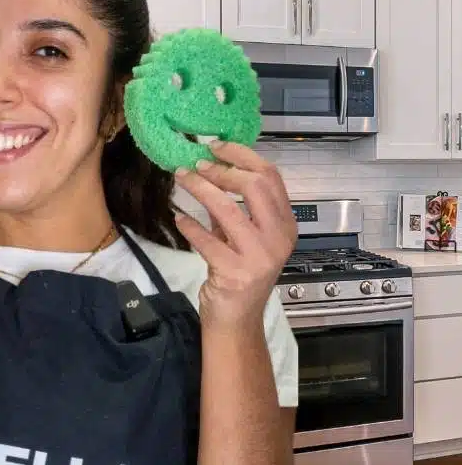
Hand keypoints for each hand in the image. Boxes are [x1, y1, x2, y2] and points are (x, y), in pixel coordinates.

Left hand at [173, 141, 295, 329]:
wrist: (237, 318)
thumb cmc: (239, 273)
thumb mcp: (244, 237)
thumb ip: (235, 209)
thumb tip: (211, 168)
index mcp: (285, 224)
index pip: (271, 177)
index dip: (243, 156)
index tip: (217, 146)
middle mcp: (278, 238)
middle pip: (255, 186)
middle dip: (222, 170)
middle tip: (197, 164)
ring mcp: (259, 256)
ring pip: (227, 209)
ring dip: (200, 189)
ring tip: (182, 178)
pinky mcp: (235, 273)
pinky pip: (207, 240)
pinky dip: (190, 225)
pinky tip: (179, 217)